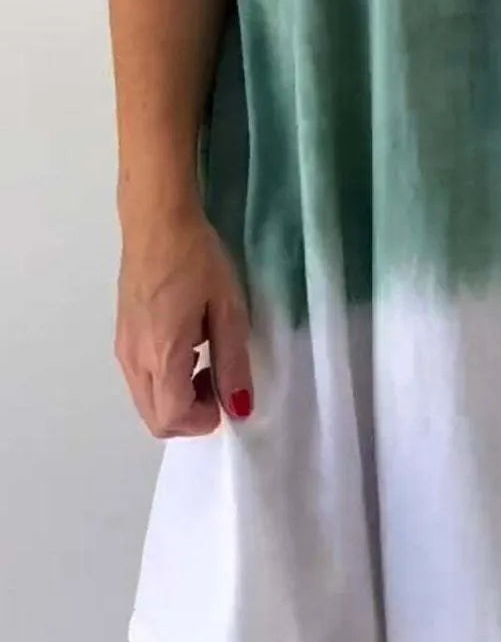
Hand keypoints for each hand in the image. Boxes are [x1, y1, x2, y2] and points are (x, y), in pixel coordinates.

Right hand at [116, 203, 252, 437]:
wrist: (157, 221)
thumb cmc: (198, 259)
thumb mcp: (229, 309)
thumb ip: (234, 362)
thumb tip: (240, 408)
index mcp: (161, 355)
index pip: (174, 417)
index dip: (204, 419)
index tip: (228, 394)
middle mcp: (134, 360)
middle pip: (155, 419)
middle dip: (190, 415)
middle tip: (217, 381)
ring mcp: (122, 348)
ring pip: (145, 401)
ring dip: (176, 399)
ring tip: (206, 361)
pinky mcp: (120, 335)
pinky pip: (139, 379)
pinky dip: (163, 381)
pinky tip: (187, 346)